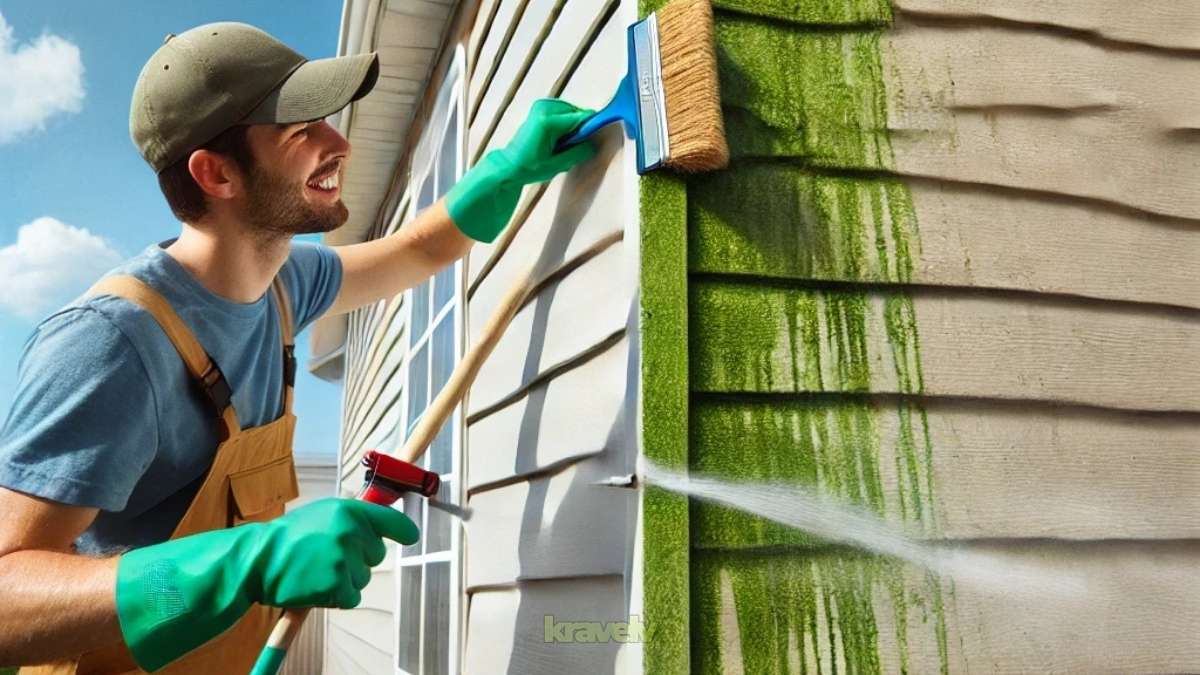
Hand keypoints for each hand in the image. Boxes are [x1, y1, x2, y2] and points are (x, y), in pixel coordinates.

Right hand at [115, 498, 417, 670]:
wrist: (257, 561)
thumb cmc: (288, 538)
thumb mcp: (321, 515)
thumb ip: (351, 518)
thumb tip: (382, 523)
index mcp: (349, 511)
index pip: (390, 521)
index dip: (404, 531)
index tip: (411, 537)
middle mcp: (351, 532)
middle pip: (377, 555)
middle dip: (358, 559)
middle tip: (328, 557)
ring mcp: (345, 559)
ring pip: (363, 578)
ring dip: (345, 579)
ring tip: (316, 570)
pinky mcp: (336, 584)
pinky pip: (351, 597)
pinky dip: (337, 597)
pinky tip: (316, 586)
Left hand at [446, 98, 596, 241]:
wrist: (509, 165)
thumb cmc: (529, 167)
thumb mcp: (557, 164)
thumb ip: (578, 152)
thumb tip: (595, 144)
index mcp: (548, 122)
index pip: (581, 118)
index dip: (593, 127)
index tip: (600, 136)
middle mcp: (544, 108)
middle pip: (578, 113)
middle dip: (581, 128)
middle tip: (574, 146)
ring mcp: (542, 105)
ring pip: (572, 111)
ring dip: (574, 126)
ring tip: (563, 143)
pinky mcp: (541, 106)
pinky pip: (564, 111)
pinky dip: (566, 123)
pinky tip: (558, 137)